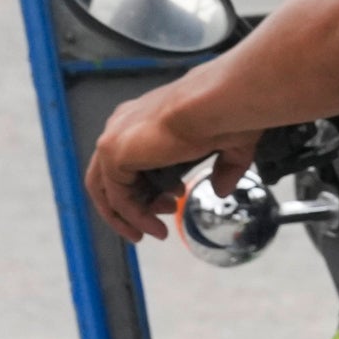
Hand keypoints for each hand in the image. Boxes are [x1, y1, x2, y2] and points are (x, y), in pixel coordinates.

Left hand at [83, 84, 247, 243]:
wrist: (215, 105)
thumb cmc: (225, 115)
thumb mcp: (230, 145)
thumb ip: (224, 167)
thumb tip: (221, 191)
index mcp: (142, 119)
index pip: (129, 160)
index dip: (149, 187)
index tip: (174, 201)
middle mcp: (121, 126)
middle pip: (110, 177)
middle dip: (133, 206)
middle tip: (157, 224)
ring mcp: (113, 139)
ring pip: (108, 190)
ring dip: (131, 217)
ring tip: (157, 232)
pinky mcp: (113, 154)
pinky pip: (118, 197)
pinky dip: (134, 217)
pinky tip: (157, 227)